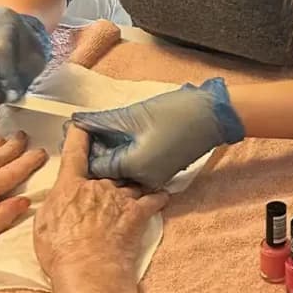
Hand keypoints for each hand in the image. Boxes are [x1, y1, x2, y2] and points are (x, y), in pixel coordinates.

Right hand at [34, 127, 167, 277]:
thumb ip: (54, 204)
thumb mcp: (44, 224)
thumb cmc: (61, 252)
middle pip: (108, 166)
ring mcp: (120, 197)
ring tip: (139, 177)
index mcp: (71, 186)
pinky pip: (154, 199)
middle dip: (111, 162)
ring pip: (131, 181)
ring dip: (134, 180)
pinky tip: (163, 195)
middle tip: (113, 162)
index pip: (75, 152)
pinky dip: (159, 196)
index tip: (83, 125)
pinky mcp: (138, 213)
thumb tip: (59, 198)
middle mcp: (98, 185)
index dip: (79, 134)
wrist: (89, 270)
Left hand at [72, 77, 244, 188]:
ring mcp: (154, 178)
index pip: (94, 166)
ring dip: (112, 153)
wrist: (214, 116)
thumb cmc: (176, 113)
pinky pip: (136, 169)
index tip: (78, 129)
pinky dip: (127, 156)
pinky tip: (125, 137)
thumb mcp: (135, 115)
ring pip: (121, 171)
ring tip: (106, 130)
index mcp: (133, 167)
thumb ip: (103, 122)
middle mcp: (142, 180)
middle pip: (107, 172)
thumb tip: (78, 122)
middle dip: (96, 151)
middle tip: (90, 127)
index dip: (83, 147)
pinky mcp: (162, 172)